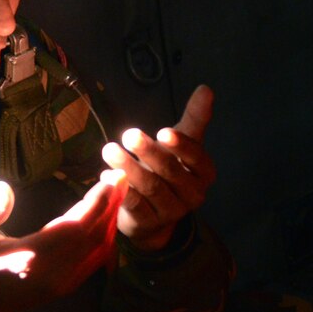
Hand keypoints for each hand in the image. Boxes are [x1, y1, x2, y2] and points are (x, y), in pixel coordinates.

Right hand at [0, 170, 125, 311]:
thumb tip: (5, 187)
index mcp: (31, 259)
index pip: (75, 228)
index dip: (97, 204)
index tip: (112, 179)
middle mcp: (54, 274)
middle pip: (94, 237)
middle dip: (110, 206)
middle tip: (121, 176)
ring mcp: (61, 284)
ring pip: (98, 250)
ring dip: (110, 221)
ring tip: (116, 191)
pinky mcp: (63, 286)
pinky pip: (94, 260)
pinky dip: (104, 238)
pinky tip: (104, 219)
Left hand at [101, 85, 216, 251]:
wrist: (155, 213)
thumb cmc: (170, 168)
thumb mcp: (182, 143)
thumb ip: (194, 118)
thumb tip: (206, 88)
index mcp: (203, 173)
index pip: (196, 158)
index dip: (181, 146)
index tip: (163, 132)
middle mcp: (192, 194)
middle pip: (169, 171)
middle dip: (148, 152)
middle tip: (128, 134)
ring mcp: (170, 211)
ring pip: (149, 187)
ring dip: (128, 167)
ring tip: (109, 150)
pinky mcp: (148, 223)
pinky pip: (134, 205)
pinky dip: (121, 189)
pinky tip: (106, 174)